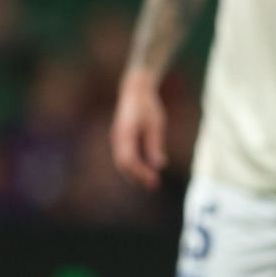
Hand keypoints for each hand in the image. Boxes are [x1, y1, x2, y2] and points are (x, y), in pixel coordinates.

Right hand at [111, 74, 166, 189]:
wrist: (135, 91)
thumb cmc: (147, 106)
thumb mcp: (156, 124)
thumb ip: (155, 144)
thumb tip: (159, 165)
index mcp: (125, 134)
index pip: (128, 160)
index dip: (140, 173)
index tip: (154, 180)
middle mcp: (117, 138)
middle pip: (123, 164)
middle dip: (138, 177)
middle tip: (154, 185)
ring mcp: (117, 139)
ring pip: (122, 162)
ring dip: (135, 174)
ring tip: (151, 182)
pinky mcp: (120, 139)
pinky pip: (124, 157)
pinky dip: (133, 167)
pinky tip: (145, 172)